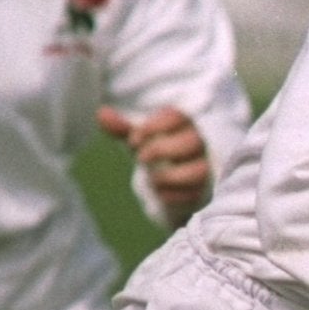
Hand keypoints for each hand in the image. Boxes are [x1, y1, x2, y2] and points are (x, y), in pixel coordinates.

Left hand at [102, 105, 211, 219]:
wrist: (172, 185)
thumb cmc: (157, 153)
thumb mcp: (139, 140)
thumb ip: (122, 128)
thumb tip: (101, 113)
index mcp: (185, 123)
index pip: (176, 116)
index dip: (152, 127)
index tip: (133, 140)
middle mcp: (201, 143)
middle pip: (192, 141)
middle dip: (161, 150)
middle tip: (140, 159)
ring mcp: (207, 168)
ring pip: (198, 171)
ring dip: (168, 176)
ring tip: (151, 179)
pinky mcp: (206, 191)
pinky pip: (193, 195)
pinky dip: (171, 196)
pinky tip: (160, 193)